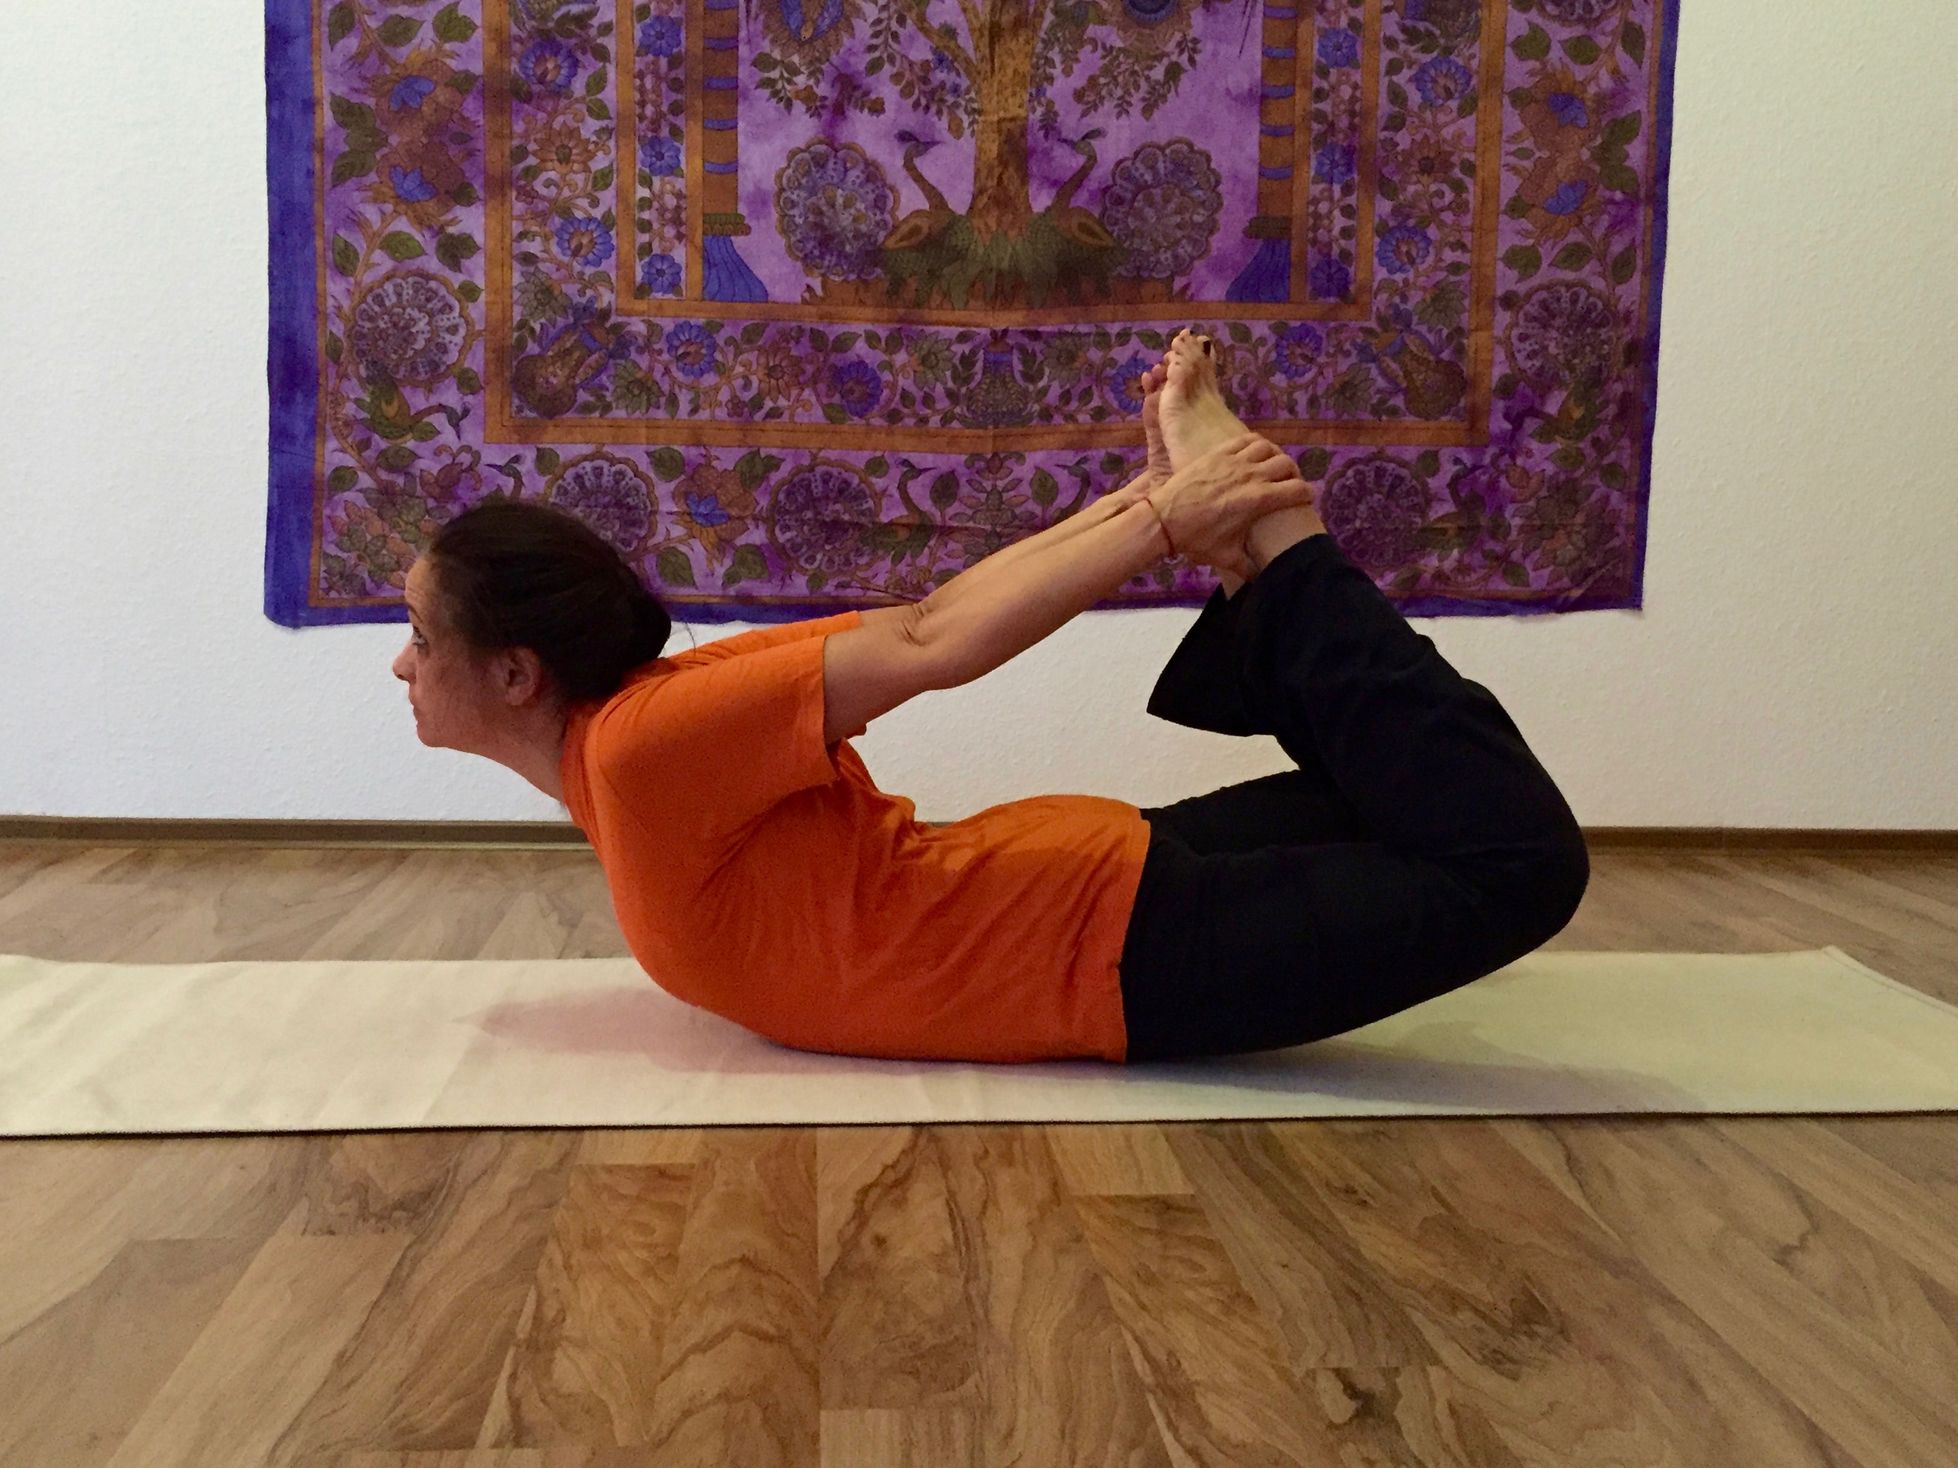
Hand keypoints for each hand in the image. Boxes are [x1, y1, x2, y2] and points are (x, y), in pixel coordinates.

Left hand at [1144, 434, 1313, 576]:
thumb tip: (1262, 580)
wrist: (1163, 519)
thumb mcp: (1226, 557)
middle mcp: (1250, 476)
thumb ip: (1249, 568)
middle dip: (1293, 474)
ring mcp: (1233, 461)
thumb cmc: (1196, 539)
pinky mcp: (1218, 453)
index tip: (1306, 500)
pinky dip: (1256, 444)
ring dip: (1275, 456)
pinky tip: (1253, 453)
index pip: (1297, 490)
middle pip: (1286, 465)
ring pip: (1268, 447)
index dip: (1307, 494)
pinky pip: (1246, 440)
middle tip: (1289, 484)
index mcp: (1258, 500)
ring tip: (1272, 467)